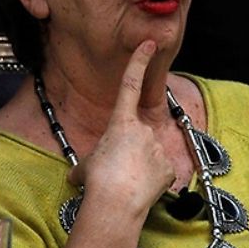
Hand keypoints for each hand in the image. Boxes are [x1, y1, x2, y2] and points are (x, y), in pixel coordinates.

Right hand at [66, 40, 174, 215]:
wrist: (116, 203)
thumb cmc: (97, 181)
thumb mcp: (84, 166)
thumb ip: (88, 163)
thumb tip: (80, 174)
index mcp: (120, 122)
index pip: (130, 84)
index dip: (139, 62)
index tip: (149, 44)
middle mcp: (143, 130)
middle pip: (135, 137)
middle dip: (126, 153)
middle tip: (114, 173)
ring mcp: (158, 148)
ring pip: (147, 156)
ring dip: (137, 169)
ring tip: (124, 186)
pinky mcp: (169, 168)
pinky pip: (159, 173)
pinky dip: (150, 182)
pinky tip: (139, 191)